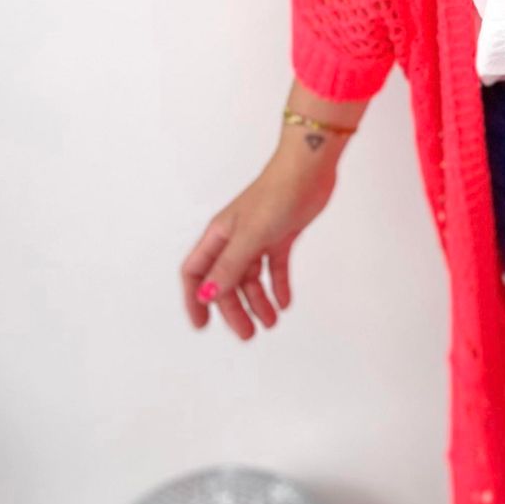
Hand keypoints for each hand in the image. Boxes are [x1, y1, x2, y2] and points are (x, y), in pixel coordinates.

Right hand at [180, 148, 338, 339]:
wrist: (309, 170)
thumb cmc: (276, 194)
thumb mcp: (250, 236)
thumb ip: (230, 267)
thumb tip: (207, 295)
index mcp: (219, 236)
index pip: (196, 273)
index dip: (194, 299)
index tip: (202, 325)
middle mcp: (235, 238)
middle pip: (226, 281)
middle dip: (234, 309)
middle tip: (247, 334)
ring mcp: (259, 236)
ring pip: (252, 277)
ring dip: (259, 301)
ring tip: (271, 322)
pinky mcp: (282, 235)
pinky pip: (275, 267)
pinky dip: (279, 285)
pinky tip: (285, 302)